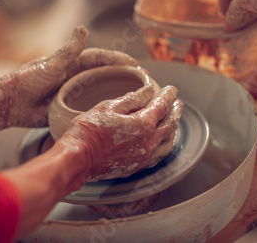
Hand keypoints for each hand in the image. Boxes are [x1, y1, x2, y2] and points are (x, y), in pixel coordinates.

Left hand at [0, 26, 137, 127]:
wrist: (9, 104)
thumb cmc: (27, 80)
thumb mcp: (50, 64)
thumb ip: (68, 50)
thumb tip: (83, 29)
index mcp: (72, 63)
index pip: (101, 59)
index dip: (119, 61)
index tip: (136, 65)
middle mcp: (76, 77)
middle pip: (105, 75)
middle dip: (124, 77)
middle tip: (144, 82)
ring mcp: (74, 93)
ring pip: (100, 93)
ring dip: (117, 94)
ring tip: (136, 99)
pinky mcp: (69, 108)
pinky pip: (90, 109)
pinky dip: (103, 111)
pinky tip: (115, 116)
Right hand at [59, 84, 182, 180]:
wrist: (79, 158)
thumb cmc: (90, 130)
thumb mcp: (109, 107)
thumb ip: (132, 99)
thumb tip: (149, 90)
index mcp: (144, 123)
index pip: (163, 105)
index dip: (169, 95)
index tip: (172, 89)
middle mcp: (149, 142)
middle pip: (169, 124)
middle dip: (174, 111)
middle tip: (177, 103)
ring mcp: (144, 157)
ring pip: (168, 142)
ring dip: (173, 129)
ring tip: (173, 121)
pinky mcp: (137, 167)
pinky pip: (159, 155)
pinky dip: (165, 145)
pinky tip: (162, 142)